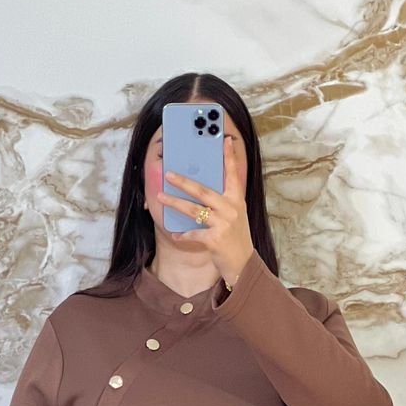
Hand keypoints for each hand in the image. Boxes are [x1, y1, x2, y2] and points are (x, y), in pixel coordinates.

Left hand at [156, 137, 254, 288]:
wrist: (244, 265)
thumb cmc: (236, 240)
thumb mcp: (235, 217)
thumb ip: (222, 203)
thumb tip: (201, 191)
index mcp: (236, 201)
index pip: (232, 175)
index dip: (229, 157)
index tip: (226, 140)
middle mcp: (231, 210)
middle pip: (203, 191)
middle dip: (184, 182)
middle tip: (169, 173)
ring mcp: (223, 224)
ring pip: (194, 210)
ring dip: (175, 203)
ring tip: (161, 196)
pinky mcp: (215, 239)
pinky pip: (193, 234)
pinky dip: (183, 235)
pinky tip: (175, 234)